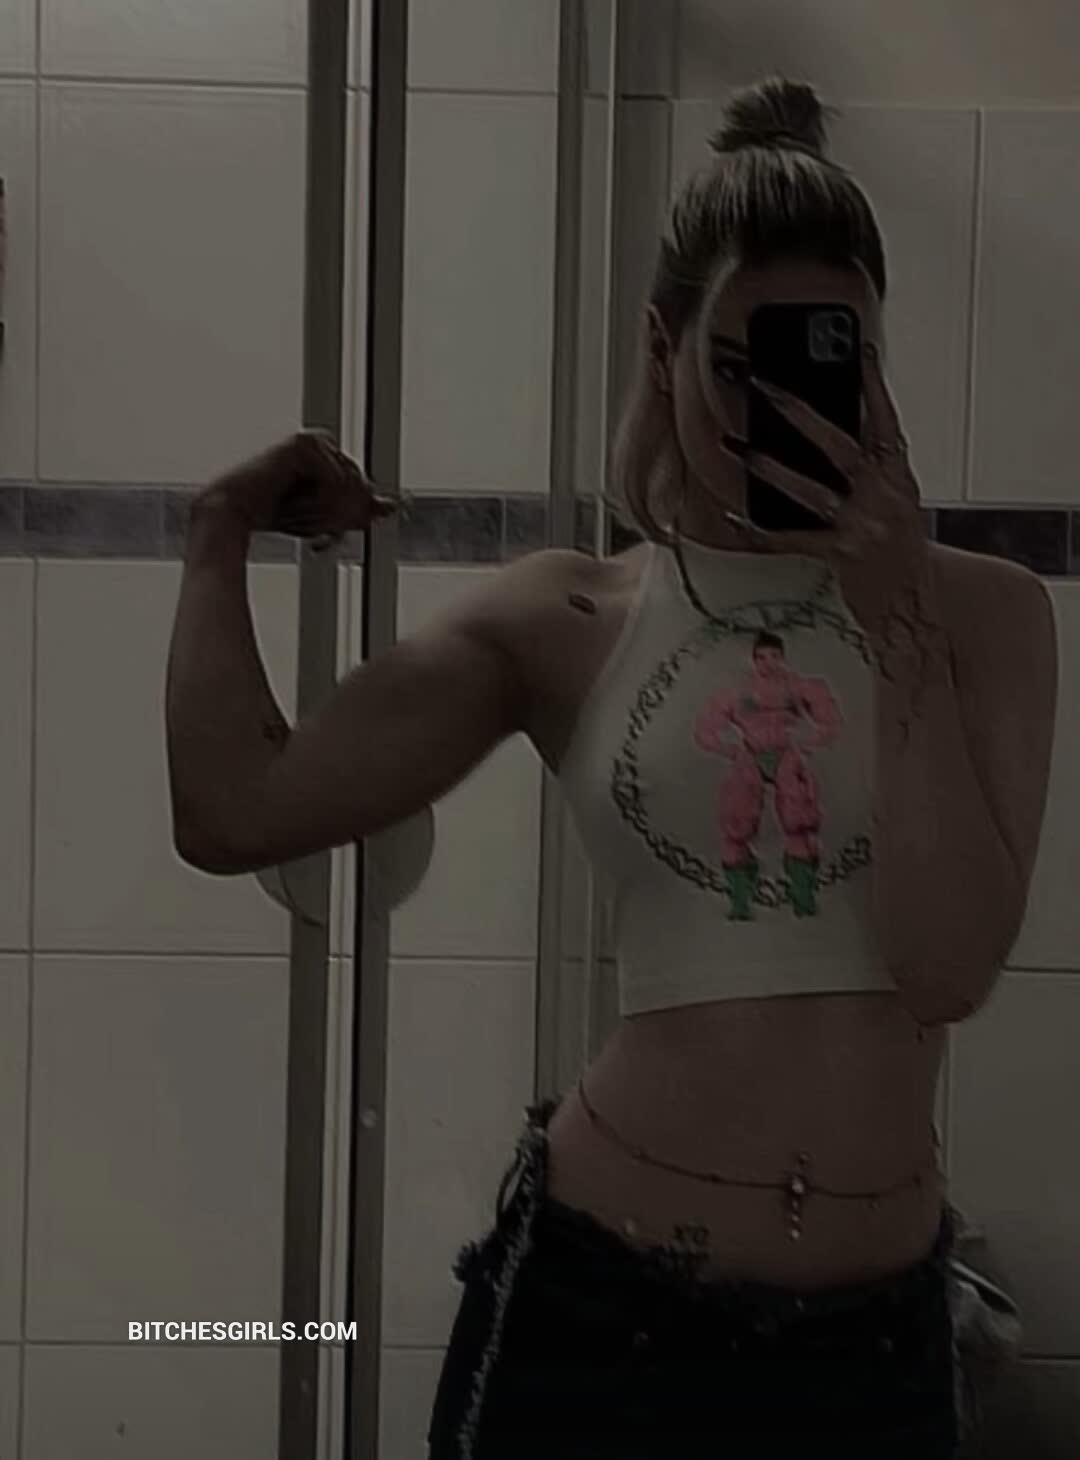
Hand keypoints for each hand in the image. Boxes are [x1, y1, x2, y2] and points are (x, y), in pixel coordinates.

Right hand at [196, 430, 399, 548]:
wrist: (235, 512)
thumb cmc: (273, 512)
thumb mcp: (325, 516)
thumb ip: (358, 509)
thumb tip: (390, 506)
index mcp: (329, 454)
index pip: (363, 487)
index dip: (354, 511)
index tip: (333, 530)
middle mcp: (323, 443)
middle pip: (360, 487)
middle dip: (338, 514)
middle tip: (309, 521)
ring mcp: (313, 441)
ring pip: (348, 486)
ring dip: (324, 511)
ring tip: (295, 511)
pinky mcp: (303, 444)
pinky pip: (335, 482)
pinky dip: (316, 501)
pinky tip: (291, 500)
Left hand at [716, 343, 941, 662]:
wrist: (915, 604)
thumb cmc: (900, 553)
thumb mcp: (897, 503)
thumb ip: (872, 472)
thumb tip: (828, 441)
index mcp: (899, 477)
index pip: (886, 421)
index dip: (872, 386)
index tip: (857, 351)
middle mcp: (883, 495)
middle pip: (839, 444)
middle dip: (799, 411)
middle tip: (766, 386)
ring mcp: (862, 525)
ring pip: (809, 489)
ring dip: (769, 466)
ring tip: (736, 446)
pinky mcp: (841, 555)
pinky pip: (791, 538)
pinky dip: (759, 529)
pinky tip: (733, 518)